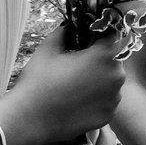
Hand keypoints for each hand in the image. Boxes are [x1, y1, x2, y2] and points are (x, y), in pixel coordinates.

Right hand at [1, 31, 126, 144]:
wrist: (30, 118)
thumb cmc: (37, 81)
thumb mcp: (48, 49)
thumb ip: (63, 32)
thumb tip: (69, 26)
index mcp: (103, 55)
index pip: (112, 37)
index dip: (101, 38)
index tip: (89, 42)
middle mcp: (115, 76)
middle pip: (113, 61)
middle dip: (100, 61)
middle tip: (78, 66)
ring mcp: (113, 99)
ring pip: (111, 83)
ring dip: (100, 81)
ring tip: (76, 86)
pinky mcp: (107, 117)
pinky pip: (106, 102)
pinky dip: (97, 100)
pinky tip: (78, 102)